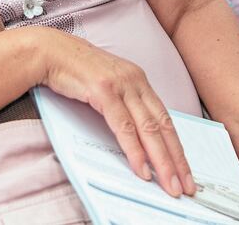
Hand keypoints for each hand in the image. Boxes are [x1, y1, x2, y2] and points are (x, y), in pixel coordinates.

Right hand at [39, 30, 194, 197]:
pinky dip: (135, 150)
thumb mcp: (108, 86)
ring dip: (161, 161)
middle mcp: (135, 81)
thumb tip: (136, 137)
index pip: (165, 119)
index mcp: (139, 81)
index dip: (177, 147)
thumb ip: (123, 105)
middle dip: (176, 160)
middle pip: (163, 126)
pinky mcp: (104, 91)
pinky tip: (142, 169)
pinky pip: (123, 126)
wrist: (52, 51)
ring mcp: (121, 85)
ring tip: (170, 185)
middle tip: (186, 186)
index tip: (185, 171)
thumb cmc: (76, 70)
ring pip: (148, 129)